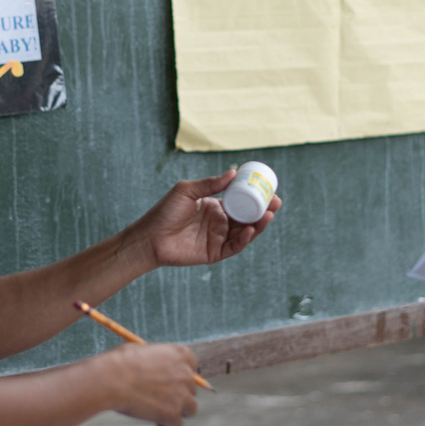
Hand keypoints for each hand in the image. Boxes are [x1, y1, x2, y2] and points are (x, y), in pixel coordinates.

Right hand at [103, 343, 200, 425]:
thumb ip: (154, 359)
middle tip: (161, 398)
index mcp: (179, 354)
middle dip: (178, 394)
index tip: (171, 381)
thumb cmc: (119, 362)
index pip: (191, 365)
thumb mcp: (140, 351)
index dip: (181, 375)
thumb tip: (153, 367)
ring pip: (190, 408)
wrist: (110, 380)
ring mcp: (181, 395)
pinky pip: (177, 425)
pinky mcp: (173, 414)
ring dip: (178, 411)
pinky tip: (159, 425)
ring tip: (162, 413)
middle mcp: (185, 374)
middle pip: (191, 388)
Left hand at [131, 168, 282, 269]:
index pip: (241, 201)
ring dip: (259, 224)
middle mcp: (221, 223)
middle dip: (264, 210)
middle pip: (248, 217)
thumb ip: (210, 183)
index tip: (268, 188)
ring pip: (246, 232)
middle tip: (276, 201)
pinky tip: (251, 230)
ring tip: (268, 214)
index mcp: (216, 207)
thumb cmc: (164, 211)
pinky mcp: (215, 253)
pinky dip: (245, 239)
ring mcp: (219, 238)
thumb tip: (234, 172)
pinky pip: (234, 246)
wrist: (149, 236)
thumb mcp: (187, 191)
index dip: (255, 196)